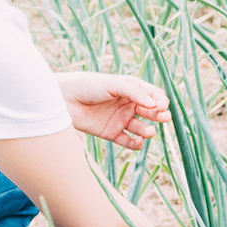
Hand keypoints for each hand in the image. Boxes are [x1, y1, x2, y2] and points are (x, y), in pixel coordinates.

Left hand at [55, 72, 170, 150]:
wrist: (63, 99)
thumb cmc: (87, 85)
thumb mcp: (113, 83)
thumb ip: (134, 93)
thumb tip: (154, 104)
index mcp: (131, 88)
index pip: (153, 95)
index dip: (160, 100)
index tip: (162, 106)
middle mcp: (128, 104)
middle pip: (150, 112)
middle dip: (159, 115)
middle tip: (164, 118)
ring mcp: (120, 119)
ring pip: (141, 127)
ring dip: (148, 130)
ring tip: (148, 132)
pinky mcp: (111, 133)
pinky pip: (127, 140)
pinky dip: (135, 143)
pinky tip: (138, 142)